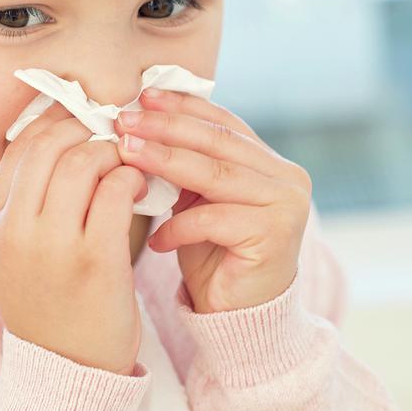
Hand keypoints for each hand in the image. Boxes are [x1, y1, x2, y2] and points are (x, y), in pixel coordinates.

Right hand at [0, 101, 149, 374]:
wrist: (68, 367)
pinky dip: (130, 177)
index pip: (19, 146)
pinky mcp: (94, 261)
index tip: (81, 112)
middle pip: (49, 144)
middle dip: (85, 126)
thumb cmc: (50, 299)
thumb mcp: (16, 250)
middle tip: (110, 130)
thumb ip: (27, 199)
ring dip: (112, 151)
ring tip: (126, 163)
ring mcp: (52, 246)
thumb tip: (62, 136)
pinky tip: (139, 186)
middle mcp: (14, 229)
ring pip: (83, 160)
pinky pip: (114, 191)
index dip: (54, 118)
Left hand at [112, 88, 311, 313]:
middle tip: (124, 120)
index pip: (222, 122)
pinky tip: (154, 238)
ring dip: (164, 161)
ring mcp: (287, 205)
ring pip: (214, 174)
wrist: (237, 315)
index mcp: (269, 161)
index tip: (142, 95)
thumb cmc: (211, 254)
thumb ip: (183, 164)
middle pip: (217, 142)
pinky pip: (214, 220)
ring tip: (125, 154)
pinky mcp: (276, 236)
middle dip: (165, 127)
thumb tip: (138, 121)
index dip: (181, 107)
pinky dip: (178, 226)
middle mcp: (287, 177)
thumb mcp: (195, 200)